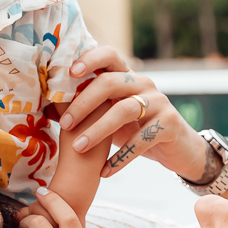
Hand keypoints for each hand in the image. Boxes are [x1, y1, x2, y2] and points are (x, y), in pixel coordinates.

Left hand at [57, 46, 210, 182]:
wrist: (177, 149)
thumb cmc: (136, 129)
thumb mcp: (112, 114)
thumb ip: (90, 107)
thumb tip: (49, 106)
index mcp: (128, 76)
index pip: (109, 55)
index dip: (90, 59)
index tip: (69, 72)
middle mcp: (144, 84)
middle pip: (110, 82)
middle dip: (84, 103)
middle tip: (65, 124)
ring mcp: (159, 103)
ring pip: (124, 111)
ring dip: (98, 130)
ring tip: (79, 148)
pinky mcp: (168, 125)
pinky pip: (141, 140)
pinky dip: (120, 158)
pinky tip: (104, 171)